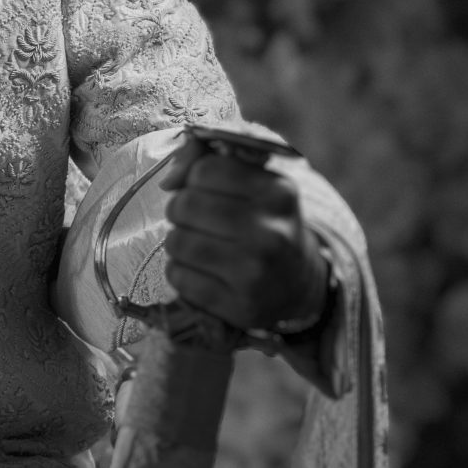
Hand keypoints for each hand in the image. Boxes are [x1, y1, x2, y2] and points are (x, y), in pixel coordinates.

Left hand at [159, 142, 328, 337]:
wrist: (298, 285)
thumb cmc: (266, 224)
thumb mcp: (255, 184)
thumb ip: (208, 162)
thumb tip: (168, 179)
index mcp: (278, 193)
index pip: (206, 170)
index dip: (194, 179)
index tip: (206, 192)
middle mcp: (271, 232)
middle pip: (186, 205)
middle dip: (180, 211)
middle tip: (194, 221)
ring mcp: (255, 273)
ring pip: (177, 242)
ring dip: (178, 242)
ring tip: (198, 246)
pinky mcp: (238, 306)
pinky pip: (178, 277)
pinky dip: (180, 272)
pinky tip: (200, 272)